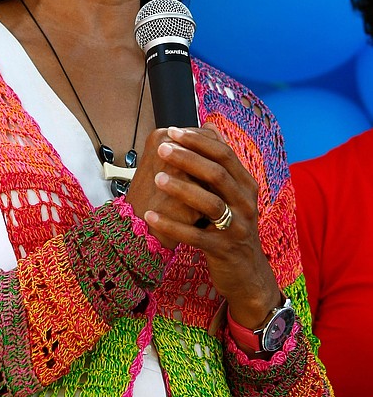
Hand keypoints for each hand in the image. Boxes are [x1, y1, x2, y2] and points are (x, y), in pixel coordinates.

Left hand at [126, 123, 281, 327]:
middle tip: (162, 149)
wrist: (246, 272)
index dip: (198, 141)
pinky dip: (172, 226)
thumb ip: (219, 164)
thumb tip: (207, 125)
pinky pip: (195, 236)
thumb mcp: (231, 193)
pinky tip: (150, 217)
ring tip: (157, 178)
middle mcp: (246, 203)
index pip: (224, 154)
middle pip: (217, 174)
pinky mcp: (223, 250)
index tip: (172, 130)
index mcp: (246, 185)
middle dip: (188, 159)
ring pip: (210, 203)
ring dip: (182, 189)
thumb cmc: (229, 225)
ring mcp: (237, 228)